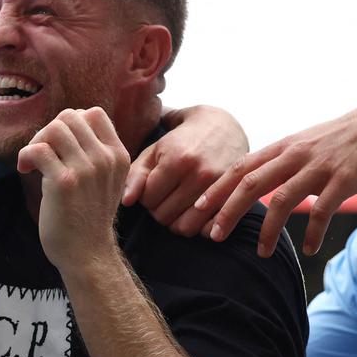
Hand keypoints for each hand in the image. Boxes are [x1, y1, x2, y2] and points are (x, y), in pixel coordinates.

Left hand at [18, 108, 131, 272]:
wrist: (87, 254)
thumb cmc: (89, 217)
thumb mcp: (107, 180)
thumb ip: (96, 152)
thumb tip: (68, 123)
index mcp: (118, 155)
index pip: (94, 114)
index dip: (71, 123)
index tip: (60, 145)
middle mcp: (105, 159)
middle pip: (70, 117)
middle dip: (49, 131)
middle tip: (42, 154)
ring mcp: (86, 169)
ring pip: (54, 128)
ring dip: (36, 141)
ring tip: (33, 162)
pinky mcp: (64, 182)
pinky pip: (38, 149)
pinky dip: (25, 155)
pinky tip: (25, 169)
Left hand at [123, 105, 247, 235]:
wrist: (223, 127)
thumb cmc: (181, 139)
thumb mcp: (155, 149)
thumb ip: (135, 174)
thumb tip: (125, 202)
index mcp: (177, 159)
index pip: (148, 199)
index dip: (145, 195)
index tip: (152, 186)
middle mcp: (199, 175)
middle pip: (163, 215)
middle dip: (158, 209)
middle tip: (164, 195)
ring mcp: (218, 188)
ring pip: (183, 227)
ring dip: (175, 220)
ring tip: (176, 204)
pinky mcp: (231, 198)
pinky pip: (205, 230)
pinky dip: (195, 226)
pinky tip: (192, 211)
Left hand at [196, 96, 356, 256]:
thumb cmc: (344, 139)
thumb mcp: (306, 143)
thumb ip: (282, 161)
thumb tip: (255, 183)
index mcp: (284, 146)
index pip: (240, 167)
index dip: (217, 188)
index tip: (196, 209)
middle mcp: (296, 154)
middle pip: (251, 183)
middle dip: (228, 210)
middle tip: (212, 235)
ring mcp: (319, 166)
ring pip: (283, 200)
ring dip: (268, 230)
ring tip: (260, 253)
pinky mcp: (344, 180)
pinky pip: (322, 211)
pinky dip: (313, 233)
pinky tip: (309, 249)